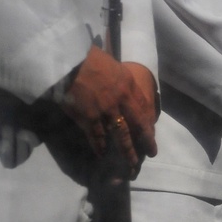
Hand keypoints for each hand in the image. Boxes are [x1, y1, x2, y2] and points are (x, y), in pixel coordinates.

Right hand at [60, 45, 157, 175]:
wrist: (70, 62)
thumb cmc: (87, 57)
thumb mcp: (111, 63)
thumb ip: (116, 77)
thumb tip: (118, 81)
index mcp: (128, 84)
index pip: (144, 107)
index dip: (149, 121)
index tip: (152, 131)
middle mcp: (121, 100)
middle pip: (138, 125)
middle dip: (146, 141)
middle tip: (151, 152)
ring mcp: (106, 112)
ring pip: (121, 137)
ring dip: (127, 151)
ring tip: (131, 163)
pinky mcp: (89, 119)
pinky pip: (97, 137)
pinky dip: (100, 147)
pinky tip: (102, 155)